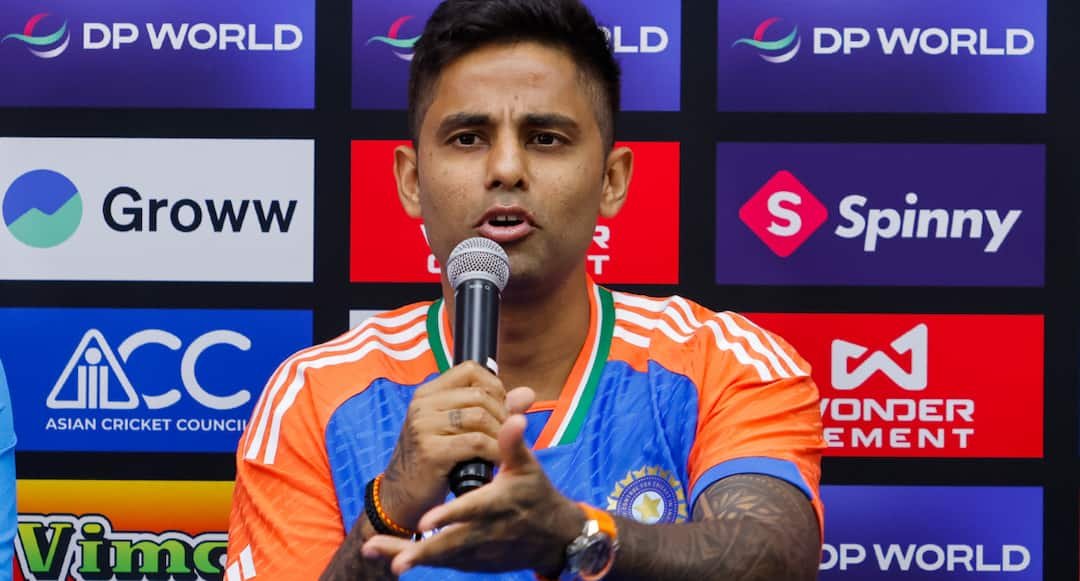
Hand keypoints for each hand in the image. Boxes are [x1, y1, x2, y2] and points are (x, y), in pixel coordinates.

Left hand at [362, 413, 585, 575]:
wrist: (551, 536)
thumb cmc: (536, 495)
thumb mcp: (529, 468)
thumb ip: (514, 443)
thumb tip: (515, 415)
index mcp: (500, 504)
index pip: (473, 510)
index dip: (451, 516)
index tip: (424, 522)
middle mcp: (487, 530)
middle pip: (452, 544)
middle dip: (423, 552)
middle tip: (396, 560)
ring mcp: (479, 549)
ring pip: (443, 556)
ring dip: (412, 556)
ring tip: (376, 551)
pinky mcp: (473, 560)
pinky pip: (443, 562)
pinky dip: (418, 559)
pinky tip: (390, 557)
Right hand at [379, 361, 534, 529]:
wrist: (403, 497)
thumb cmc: (435, 462)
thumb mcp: (459, 430)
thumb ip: (495, 408)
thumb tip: (528, 393)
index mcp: (428, 393)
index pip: (470, 370)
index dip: (494, 387)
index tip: (501, 410)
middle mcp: (422, 404)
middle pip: (480, 395)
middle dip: (502, 415)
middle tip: (508, 436)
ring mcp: (423, 426)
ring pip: (480, 417)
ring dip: (500, 435)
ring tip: (504, 449)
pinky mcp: (430, 451)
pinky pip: (476, 442)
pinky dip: (494, 451)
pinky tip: (497, 461)